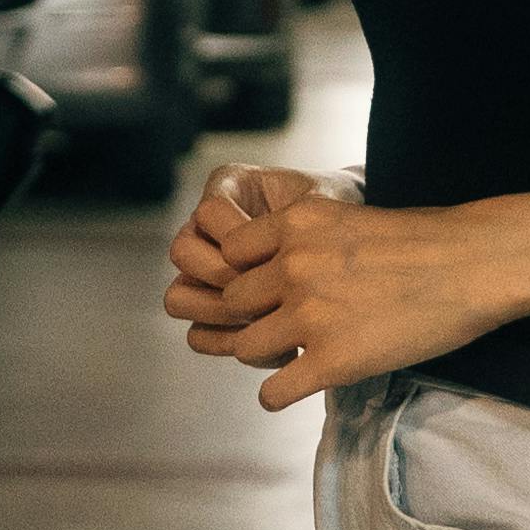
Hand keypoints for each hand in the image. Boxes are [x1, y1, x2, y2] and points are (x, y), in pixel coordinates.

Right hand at [163, 162, 331, 336]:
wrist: (350, 241)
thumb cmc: (337, 211)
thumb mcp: (326, 204)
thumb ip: (302, 219)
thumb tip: (278, 262)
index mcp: (230, 186)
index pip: (209, 212)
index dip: (238, 237)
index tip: (276, 252)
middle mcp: (207, 227)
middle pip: (183, 253)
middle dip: (223, 277)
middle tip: (267, 293)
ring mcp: (205, 269)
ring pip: (179, 297)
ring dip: (219, 314)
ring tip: (266, 321)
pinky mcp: (215, 308)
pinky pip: (197, 333)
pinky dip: (226, 342)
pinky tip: (270, 343)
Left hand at [184, 187, 529, 410]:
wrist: (475, 264)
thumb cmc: (424, 241)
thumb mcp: (349, 218)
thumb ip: (306, 241)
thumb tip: (276, 268)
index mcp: (296, 222)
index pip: (229, 254)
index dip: (246, 273)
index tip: (269, 286)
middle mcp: (293, 264)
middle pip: (231, 302)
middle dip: (253, 316)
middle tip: (282, 325)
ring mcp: (309, 314)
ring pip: (244, 347)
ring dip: (264, 355)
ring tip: (292, 355)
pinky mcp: (331, 360)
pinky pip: (271, 392)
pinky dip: (278, 395)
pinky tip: (298, 386)